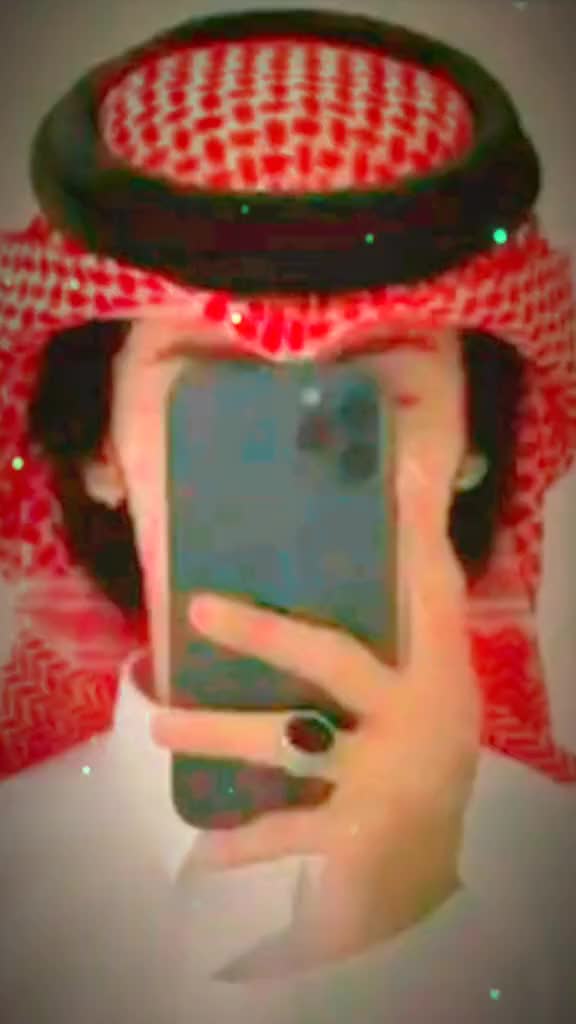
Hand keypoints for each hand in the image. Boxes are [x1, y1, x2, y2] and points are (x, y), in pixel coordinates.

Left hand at [150, 446, 480, 972]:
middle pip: (332, 659)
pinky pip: (283, 831)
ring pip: (287, 738)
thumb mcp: (428, 704)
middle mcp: (418, 717)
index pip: (432, 595)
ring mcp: (385, 777)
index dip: (416, 540)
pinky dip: (241, 842)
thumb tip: (356, 571)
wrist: (431, 874)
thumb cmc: (425, 770)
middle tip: (198, 607)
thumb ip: (399, 649)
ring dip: (218, 730)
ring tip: (158, 724)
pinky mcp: (354, 834)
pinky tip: (198, 851)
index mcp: (441, 676)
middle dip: (265, 632)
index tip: (397, 482)